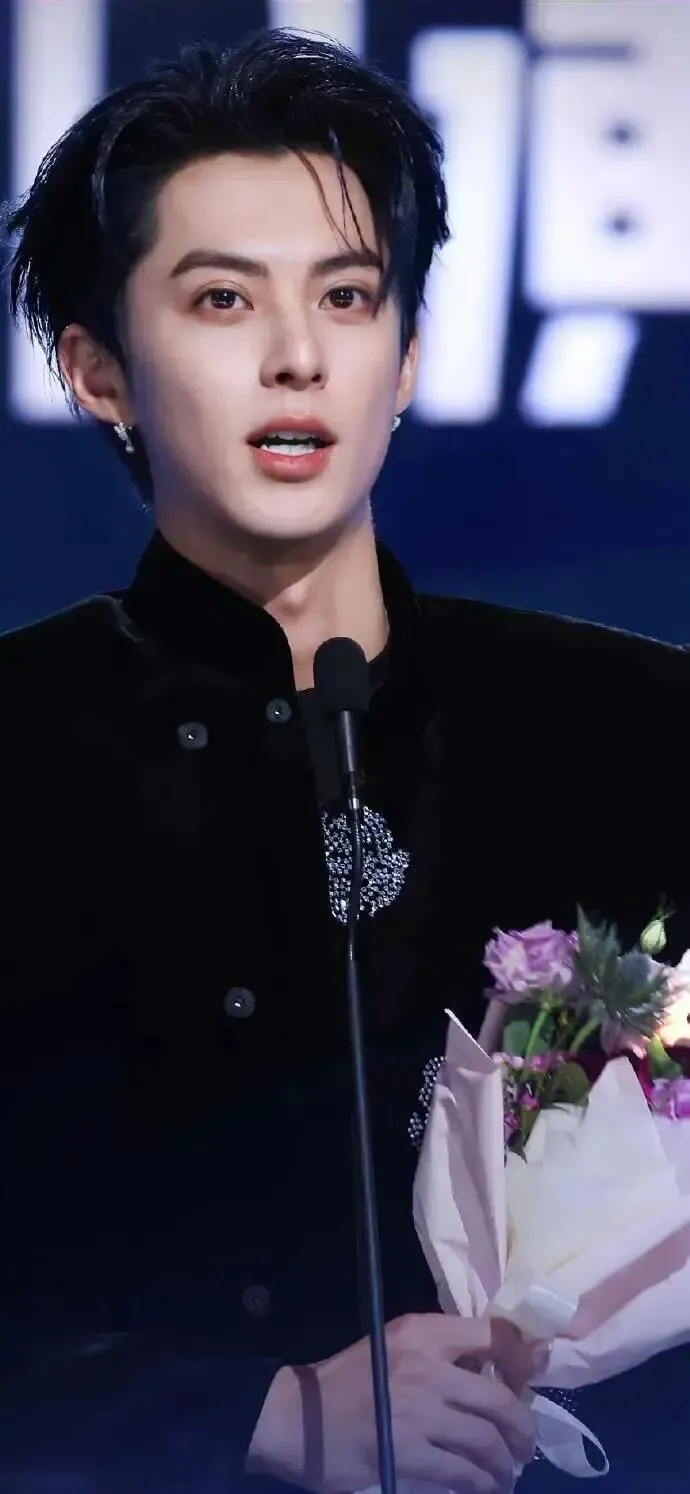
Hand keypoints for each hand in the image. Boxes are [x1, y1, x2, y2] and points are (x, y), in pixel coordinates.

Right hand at [245, 1313, 537, 1493]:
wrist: (299, 1418)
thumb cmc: (349, 1379)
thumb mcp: (394, 1345)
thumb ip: (441, 1351)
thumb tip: (496, 1370)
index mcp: (422, 1334)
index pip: (493, 1335)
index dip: (522, 1359)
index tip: (529, 1382)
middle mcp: (426, 1369)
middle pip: (500, 1400)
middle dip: (522, 1428)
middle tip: (524, 1444)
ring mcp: (418, 1415)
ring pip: (486, 1443)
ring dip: (505, 1464)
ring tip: (506, 1472)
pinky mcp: (408, 1456)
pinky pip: (462, 1474)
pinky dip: (481, 1484)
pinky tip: (484, 1487)